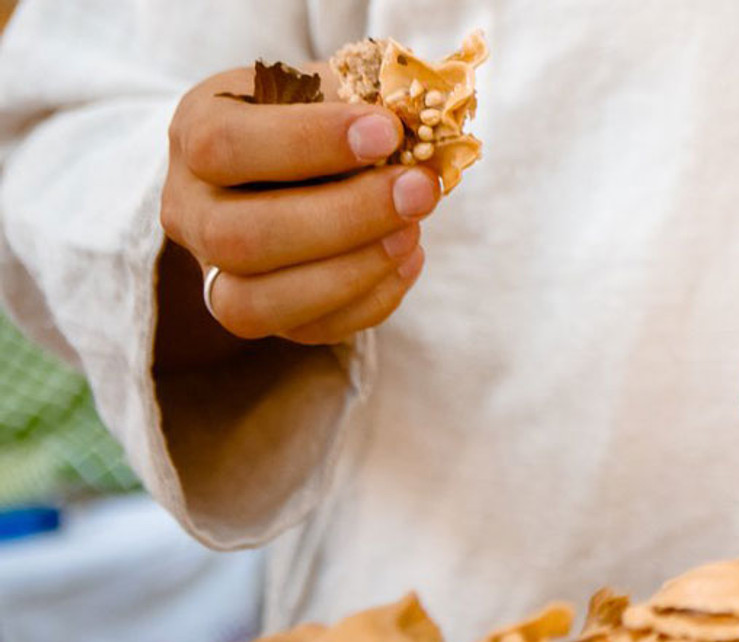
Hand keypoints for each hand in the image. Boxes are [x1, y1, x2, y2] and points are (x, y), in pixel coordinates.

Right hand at [160, 65, 437, 345]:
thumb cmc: (315, 113)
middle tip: (419, 190)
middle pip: (239, 237)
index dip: (309, 143)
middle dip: (344, 219)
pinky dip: (368, 301)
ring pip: (256, 303)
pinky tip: (408, 259)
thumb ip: (363, 101)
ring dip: (351, 272)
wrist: (297, 159)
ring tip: (413, 232)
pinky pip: (305, 330)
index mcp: (196, 128)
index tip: (387, 132)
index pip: (225, 145)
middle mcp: (188, 206)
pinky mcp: (256, 312)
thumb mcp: (327, 86)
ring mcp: (212, 269)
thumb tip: (422, 130)